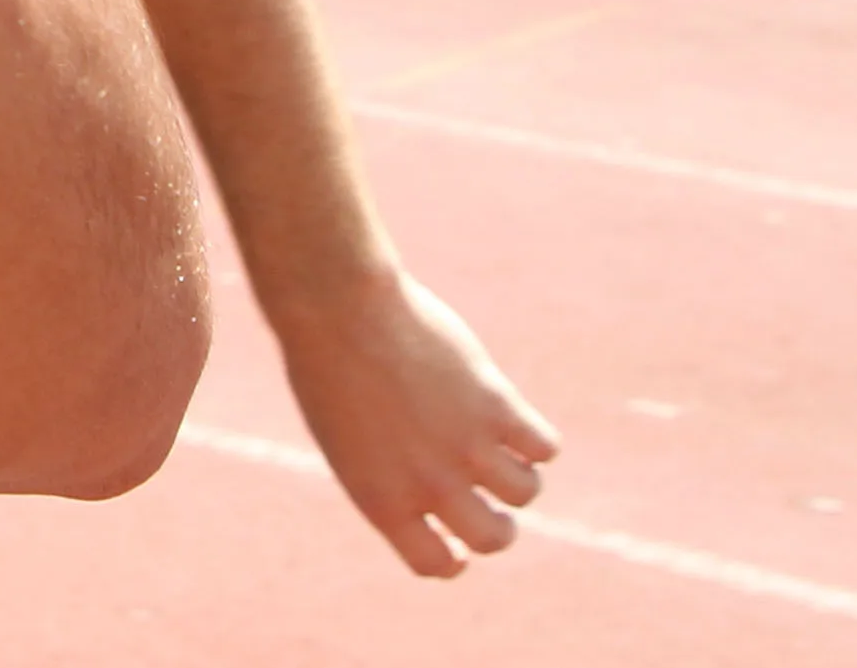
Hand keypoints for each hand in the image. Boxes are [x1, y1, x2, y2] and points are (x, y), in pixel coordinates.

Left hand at [278, 267, 560, 574]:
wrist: (337, 309)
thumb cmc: (327, 366)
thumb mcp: (345, 438)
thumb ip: (392, 476)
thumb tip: (440, 497)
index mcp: (382, 501)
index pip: (435, 564)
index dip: (454, 559)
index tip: (459, 545)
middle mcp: (430, 484)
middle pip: (494, 538)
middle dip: (498, 526)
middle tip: (488, 498)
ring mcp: (466, 446)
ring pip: (526, 491)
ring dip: (518, 475)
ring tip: (495, 446)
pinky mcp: (495, 405)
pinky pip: (545, 447)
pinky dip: (536, 439)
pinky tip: (511, 418)